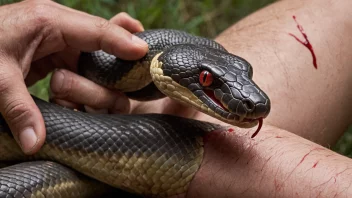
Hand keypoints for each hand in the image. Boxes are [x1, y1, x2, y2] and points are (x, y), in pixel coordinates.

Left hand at [0, 0, 147, 153]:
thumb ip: (19, 109)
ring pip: (92, 59)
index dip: (122, 41)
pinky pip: (79, 67)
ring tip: (97, 91)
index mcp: (48, 21)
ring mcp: (57, 40)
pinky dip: (83, 82)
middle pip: (100, 45)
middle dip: (113, 62)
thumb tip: (35, 142)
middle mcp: (58, 27)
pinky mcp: (54, 53)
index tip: (145, 52)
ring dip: (96, 78)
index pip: (96, 30)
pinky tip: (81, 96)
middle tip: (133, 74)